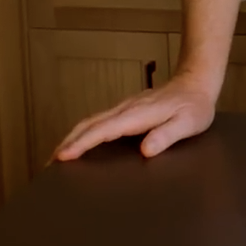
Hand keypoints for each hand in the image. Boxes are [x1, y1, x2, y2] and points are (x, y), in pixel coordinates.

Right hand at [53, 74, 217, 161]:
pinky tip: (81, 144)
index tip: (63, 156)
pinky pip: (99, 122)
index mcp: (137, 115)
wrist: (196, 81)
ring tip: (57, 158)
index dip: (82, 143)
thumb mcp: (189, 122)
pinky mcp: (127, 111)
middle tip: (49, 164)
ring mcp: (125, 108)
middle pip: (88, 125)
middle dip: (67, 143)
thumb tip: (146, 149)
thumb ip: (168, 135)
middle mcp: (126, 110)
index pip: (103, 130)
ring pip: (91, 122)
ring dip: (72, 138)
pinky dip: (84, 133)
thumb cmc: (195, 105)